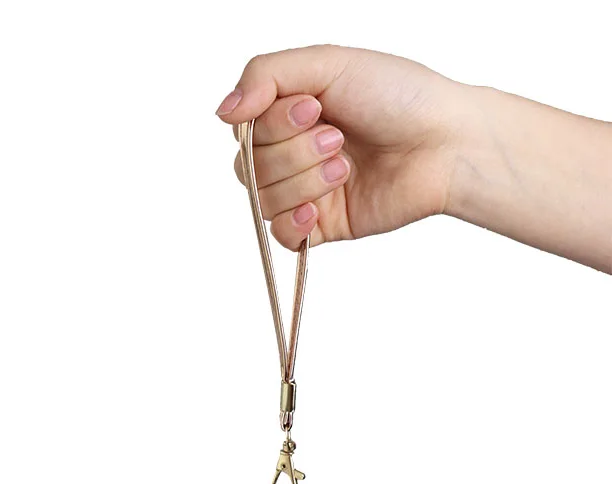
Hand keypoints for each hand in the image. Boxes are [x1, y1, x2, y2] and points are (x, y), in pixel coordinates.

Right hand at [216, 45, 468, 248]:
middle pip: (251, 167)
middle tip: (338, 138)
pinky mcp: (324, 225)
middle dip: (293, 152)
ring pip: (266, 199)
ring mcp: (308, 189)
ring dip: (304, 181)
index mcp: (292, 110)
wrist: (446, 144)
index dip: (272, 124)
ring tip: (346, 166)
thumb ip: (266, 74)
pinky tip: (317, 210)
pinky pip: (281, 235)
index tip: (314, 108)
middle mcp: (295, 150)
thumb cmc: (400, 96)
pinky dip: (293, 222)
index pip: (246, 129)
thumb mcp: (329, 62)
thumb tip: (223, 112)